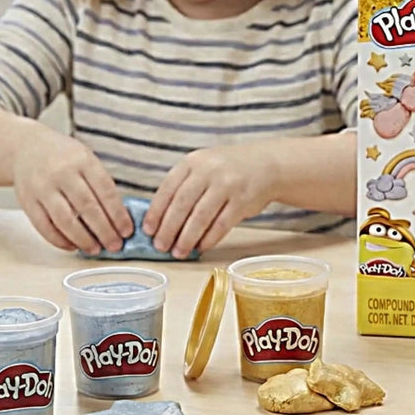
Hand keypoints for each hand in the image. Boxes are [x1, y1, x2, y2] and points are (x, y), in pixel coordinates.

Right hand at [11, 125, 132, 252]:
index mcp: (83, 161)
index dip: (118, 215)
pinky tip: (72, 246)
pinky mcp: (27, 200)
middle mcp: (62, 173)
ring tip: (95, 249)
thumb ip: (101, 185)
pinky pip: (44, 226)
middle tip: (115, 245)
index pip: (106, 191)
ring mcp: (42, 187)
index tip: (127, 231)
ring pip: (65, 219)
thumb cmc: (64, 158)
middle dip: (104, 231)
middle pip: (87, 207)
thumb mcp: (86, 160)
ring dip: (83, 239)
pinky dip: (59, 240)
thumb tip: (119, 220)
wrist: (27, 147)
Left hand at [144, 144, 276, 256]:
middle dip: (168, 229)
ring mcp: (228, 185)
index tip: (148, 230)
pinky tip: (201, 247)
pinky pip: (222, 225)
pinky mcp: (243, 201)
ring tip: (179, 252)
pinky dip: (209, 239)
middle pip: (182, 204)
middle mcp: (209, 171)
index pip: (168, 188)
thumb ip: (184, 186)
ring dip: (187, 238)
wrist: (266, 164)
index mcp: (193, 162)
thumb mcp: (203, 167)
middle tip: (160, 246)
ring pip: (201, 217)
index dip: (156, 212)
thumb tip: (160, 220)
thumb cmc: (228, 170)